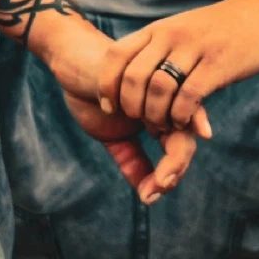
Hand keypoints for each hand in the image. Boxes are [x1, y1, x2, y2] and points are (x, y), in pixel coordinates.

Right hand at [42, 19, 210, 205]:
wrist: (74, 62)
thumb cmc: (97, 98)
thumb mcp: (114, 137)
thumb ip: (133, 161)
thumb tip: (148, 194)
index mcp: (163, 117)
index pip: (181, 147)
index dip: (171, 172)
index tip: (150, 196)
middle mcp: (165, 102)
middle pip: (184, 135)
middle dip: (175, 165)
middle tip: (160, 187)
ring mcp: (153, 82)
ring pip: (171, 116)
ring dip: (162, 144)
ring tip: (154, 173)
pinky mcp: (136, 63)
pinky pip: (151, 85)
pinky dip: (146, 105)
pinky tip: (142, 122)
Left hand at [98, 0, 258, 170]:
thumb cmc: (219, 29)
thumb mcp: (181, 31)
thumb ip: (157, 50)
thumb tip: (130, 79)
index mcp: (158, 29)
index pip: (116, 55)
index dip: (108, 85)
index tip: (110, 107)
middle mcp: (172, 36)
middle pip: (135, 77)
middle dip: (132, 107)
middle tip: (142, 122)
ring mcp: (195, 49)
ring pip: (160, 89)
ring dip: (157, 115)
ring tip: (164, 125)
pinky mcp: (218, 64)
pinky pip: (189, 96)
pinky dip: (181, 116)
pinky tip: (184, 123)